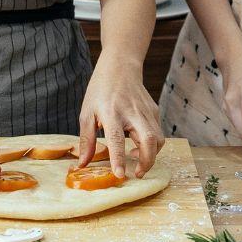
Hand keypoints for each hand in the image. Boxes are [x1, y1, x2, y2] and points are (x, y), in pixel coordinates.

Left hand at [78, 55, 163, 177]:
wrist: (120, 67)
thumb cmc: (100, 91)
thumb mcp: (87, 113)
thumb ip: (86, 140)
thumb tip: (83, 164)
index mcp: (111, 113)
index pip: (117, 139)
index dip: (119, 158)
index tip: (120, 175)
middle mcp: (132, 112)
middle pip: (149, 140)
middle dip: (147, 161)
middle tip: (138, 174)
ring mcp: (146, 111)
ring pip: (158, 139)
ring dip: (151, 155)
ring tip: (136, 157)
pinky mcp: (154, 111)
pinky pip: (158, 133)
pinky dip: (152, 144)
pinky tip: (138, 144)